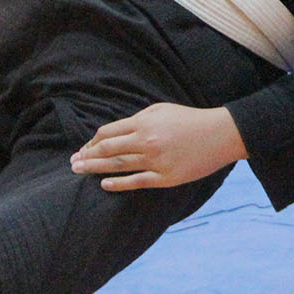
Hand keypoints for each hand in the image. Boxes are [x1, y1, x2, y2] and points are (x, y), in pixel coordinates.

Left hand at [70, 103, 245, 190]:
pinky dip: (118, 183)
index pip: (108, 133)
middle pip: (108, 150)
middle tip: (73, 163)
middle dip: (87, 156)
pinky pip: (137, 182)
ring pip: (118, 166)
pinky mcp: (166, 177)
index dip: (92, 141)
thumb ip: (138, 119)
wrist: (220, 134)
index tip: (84, 148)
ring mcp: (156, 161)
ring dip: (96, 169)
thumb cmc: (190, 120)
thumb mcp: (162, 110)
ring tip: (80, 171)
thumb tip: (116, 131)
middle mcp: (147, 141)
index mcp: (144, 123)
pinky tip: (105, 183)